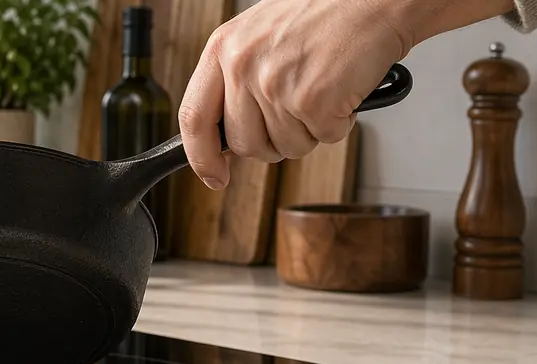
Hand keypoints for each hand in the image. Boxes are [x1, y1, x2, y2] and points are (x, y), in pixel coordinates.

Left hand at [178, 0, 407, 189]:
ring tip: (322, 89)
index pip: (194, 118)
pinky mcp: (312, 101)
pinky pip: (324, 138)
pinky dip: (340, 123)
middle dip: (272, 142)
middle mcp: (243, 66)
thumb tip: (226, 135)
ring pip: (286, 147)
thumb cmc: (323, 12)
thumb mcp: (258, 35)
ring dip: (311, 130)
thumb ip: (236, 80)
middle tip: (296, 114)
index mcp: (223, 49)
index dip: (201, 157)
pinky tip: (342, 91)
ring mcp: (276, 86)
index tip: (214, 175)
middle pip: (244, 144)